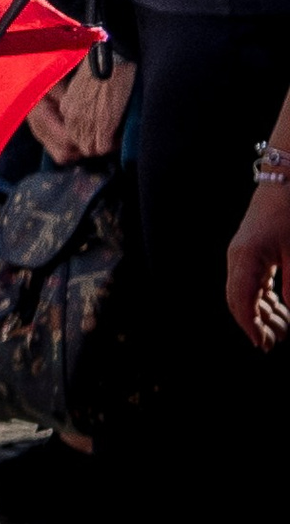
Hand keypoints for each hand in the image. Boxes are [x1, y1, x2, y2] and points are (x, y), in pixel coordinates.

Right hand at [226, 183, 289, 349]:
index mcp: (246, 259)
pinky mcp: (251, 250)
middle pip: (238, 299)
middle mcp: (238, 257)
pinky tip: (279, 309)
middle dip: (254, 324)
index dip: (251, 327)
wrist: (286, 177)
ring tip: (281, 330)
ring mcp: (242, 253)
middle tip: (273, 345)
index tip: (263, 346)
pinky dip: (263, 299)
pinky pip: (251, 281)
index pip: (241, 301)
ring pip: (244, 292)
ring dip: (260, 313)